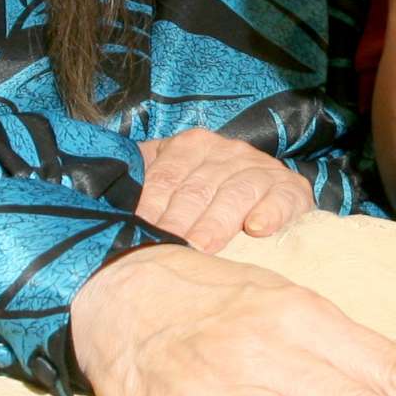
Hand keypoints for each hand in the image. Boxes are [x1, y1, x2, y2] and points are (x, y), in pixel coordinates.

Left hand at [135, 129, 312, 251]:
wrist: (268, 188)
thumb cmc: (210, 191)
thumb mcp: (175, 176)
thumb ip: (144, 181)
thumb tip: (105, 204)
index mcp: (192, 146)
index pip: (166, 177)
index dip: (151, 207)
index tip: (138, 233)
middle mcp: (227, 151)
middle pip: (197, 189)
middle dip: (179, 221)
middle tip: (166, 248)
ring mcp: (260, 168)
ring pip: (234, 194)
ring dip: (217, 222)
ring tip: (202, 247)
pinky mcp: (291, 189)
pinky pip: (280, 198)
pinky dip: (269, 212)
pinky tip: (257, 228)